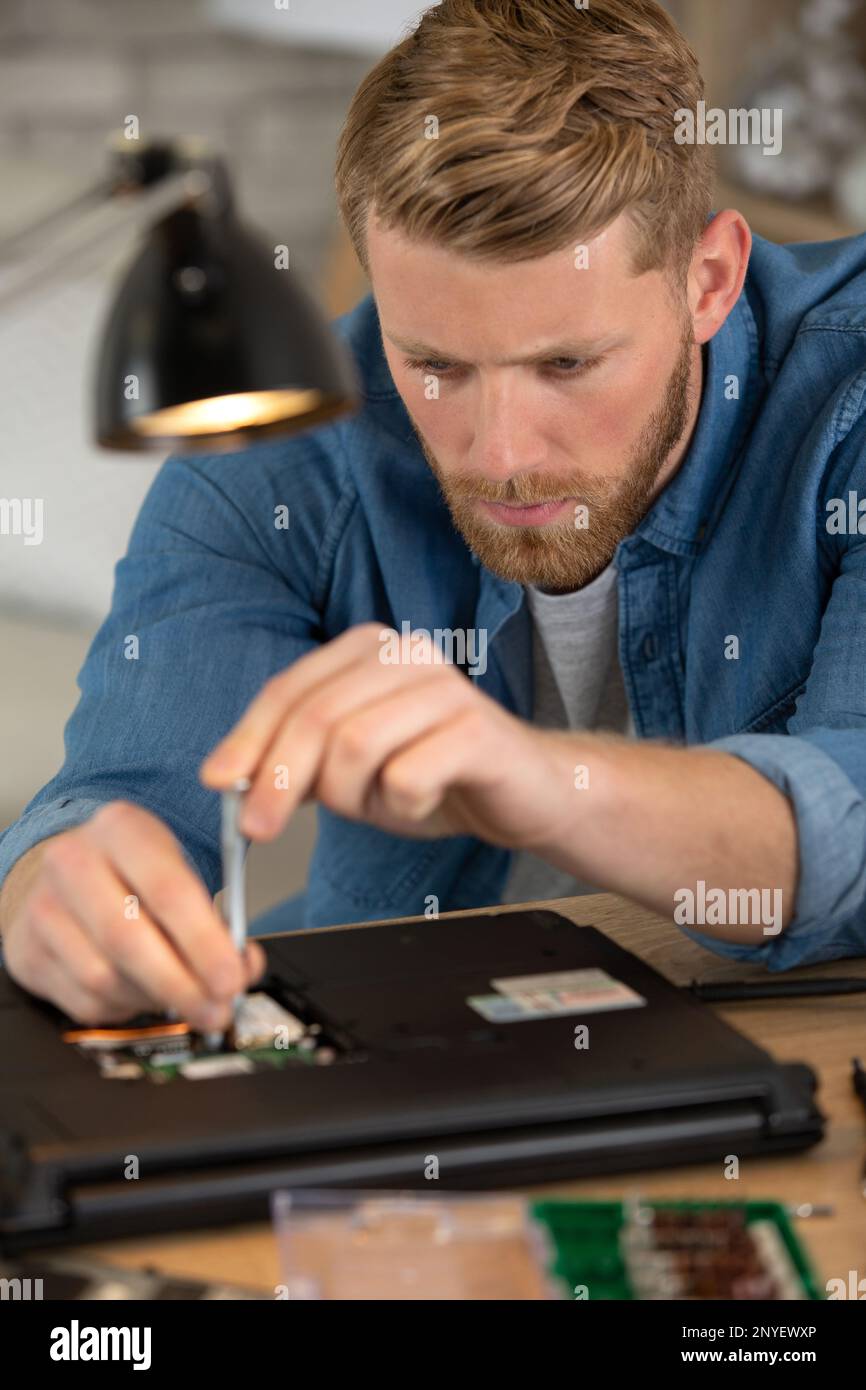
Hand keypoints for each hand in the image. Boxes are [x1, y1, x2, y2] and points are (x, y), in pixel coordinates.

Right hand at [1, 803, 265, 1026]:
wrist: (68, 875)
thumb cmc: (134, 874)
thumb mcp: (179, 870)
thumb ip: (217, 918)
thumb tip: (243, 967)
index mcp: (121, 828)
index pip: (167, 889)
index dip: (205, 942)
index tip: (232, 977)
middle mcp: (73, 862)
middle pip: (128, 939)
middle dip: (182, 984)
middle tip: (216, 1009)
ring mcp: (44, 908)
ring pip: (105, 978)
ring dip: (155, 999)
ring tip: (184, 997)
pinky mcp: (28, 952)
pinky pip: (85, 1001)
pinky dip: (126, 1007)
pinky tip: (143, 992)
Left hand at [200, 623, 575, 851]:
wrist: (525, 792)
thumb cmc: (433, 773)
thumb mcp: (350, 768)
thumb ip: (295, 763)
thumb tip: (228, 778)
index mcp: (367, 650)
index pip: (287, 691)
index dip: (246, 740)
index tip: (218, 784)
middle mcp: (405, 654)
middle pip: (315, 718)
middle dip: (276, 780)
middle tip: (258, 828)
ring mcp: (445, 687)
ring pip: (354, 745)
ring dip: (349, 796)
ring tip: (375, 805)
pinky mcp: (477, 728)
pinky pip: (407, 776)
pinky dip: (401, 806)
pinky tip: (422, 802)